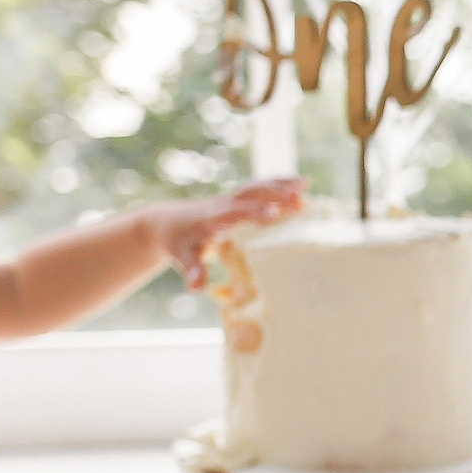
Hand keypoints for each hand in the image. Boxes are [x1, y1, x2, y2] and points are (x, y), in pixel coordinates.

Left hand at [142, 178, 303, 287]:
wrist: (166, 223)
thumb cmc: (177, 242)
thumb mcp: (182, 257)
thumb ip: (192, 271)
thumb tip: (196, 288)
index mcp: (211, 219)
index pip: (234, 213)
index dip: (253, 213)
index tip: (274, 214)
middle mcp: (223, 205)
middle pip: (249, 194)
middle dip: (273, 193)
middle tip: (299, 196)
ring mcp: (230, 200)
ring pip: (256, 187)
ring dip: (280, 185)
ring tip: (305, 184)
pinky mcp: (237, 201)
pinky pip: (259, 189)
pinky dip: (278, 185)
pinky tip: (299, 186)